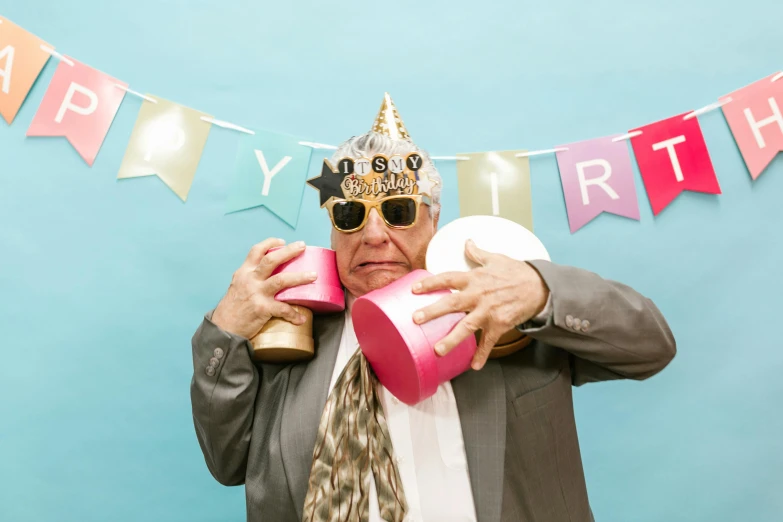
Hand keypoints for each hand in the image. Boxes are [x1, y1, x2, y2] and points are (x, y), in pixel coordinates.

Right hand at [211, 238, 316, 338]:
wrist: (223, 328)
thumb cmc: (232, 308)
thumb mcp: (237, 286)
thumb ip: (250, 278)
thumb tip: (269, 273)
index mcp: (244, 272)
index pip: (257, 251)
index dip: (270, 243)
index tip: (283, 241)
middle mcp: (250, 279)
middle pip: (271, 260)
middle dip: (289, 251)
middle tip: (302, 246)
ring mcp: (256, 293)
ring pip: (281, 280)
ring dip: (300, 277)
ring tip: (313, 275)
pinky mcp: (262, 309)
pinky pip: (283, 309)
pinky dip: (294, 314)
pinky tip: (301, 318)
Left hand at [411, 239, 548, 369]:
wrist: (539, 287)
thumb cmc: (516, 272)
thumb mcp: (496, 259)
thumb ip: (477, 253)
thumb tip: (467, 242)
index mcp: (475, 278)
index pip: (448, 278)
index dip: (430, 283)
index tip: (414, 289)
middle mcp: (478, 295)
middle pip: (452, 303)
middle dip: (433, 311)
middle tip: (416, 319)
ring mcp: (489, 311)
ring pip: (467, 326)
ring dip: (452, 339)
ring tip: (437, 350)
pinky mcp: (500, 324)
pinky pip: (489, 342)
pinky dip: (482, 354)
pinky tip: (473, 366)